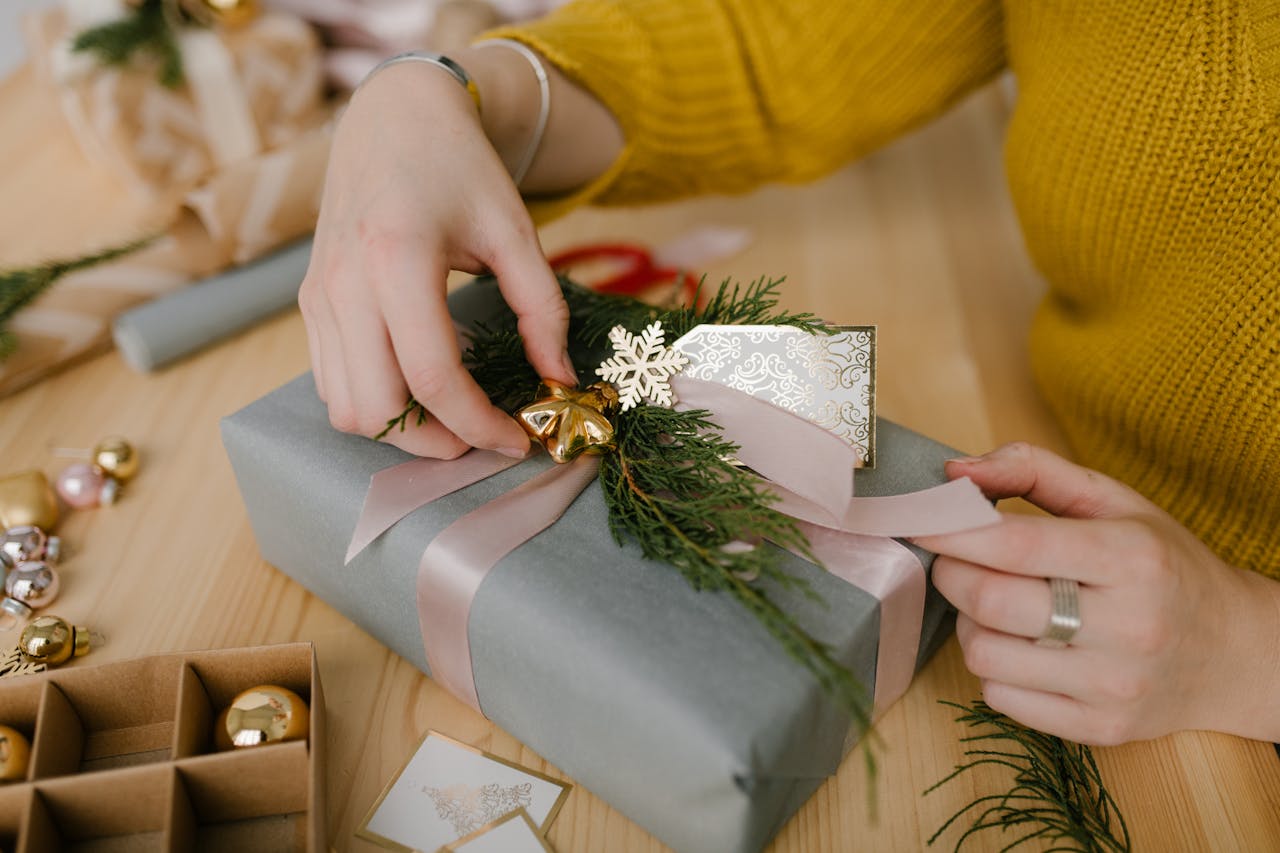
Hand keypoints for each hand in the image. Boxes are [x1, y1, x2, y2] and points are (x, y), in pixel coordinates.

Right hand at [299, 61, 574, 458]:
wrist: (395, 117)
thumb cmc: (459, 167)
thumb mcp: (514, 230)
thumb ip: (542, 308)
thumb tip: (561, 378)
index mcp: (398, 259)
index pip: (433, 378)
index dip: (479, 425)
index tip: (518, 437)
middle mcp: (345, 285)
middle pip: (379, 409)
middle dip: (437, 442)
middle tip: (483, 433)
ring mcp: (319, 296)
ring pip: (347, 408)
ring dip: (402, 429)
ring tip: (452, 415)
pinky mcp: (310, 303)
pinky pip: (331, 383)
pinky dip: (374, 403)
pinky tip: (417, 385)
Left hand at [916, 443, 1279, 744]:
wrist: (1232, 652)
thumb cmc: (1163, 566)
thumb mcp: (1116, 501)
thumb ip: (1033, 470)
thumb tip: (955, 473)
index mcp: (1132, 558)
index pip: (1017, 546)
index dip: (953, 532)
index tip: (922, 521)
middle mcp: (1129, 626)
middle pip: (990, 603)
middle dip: (953, 575)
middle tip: (956, 561)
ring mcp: (1114, 686)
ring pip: (984, 655)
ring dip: (970, 625)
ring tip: (996, 607)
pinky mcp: (1100, 730)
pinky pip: (999, 700)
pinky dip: (993, 670)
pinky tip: (1020, 648)